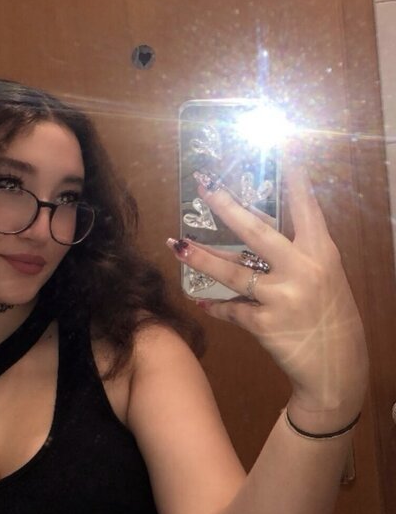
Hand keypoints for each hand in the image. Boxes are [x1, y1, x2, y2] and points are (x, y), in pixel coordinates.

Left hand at [168, 146, 368, 428]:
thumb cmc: (330, 317)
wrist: (337, 370)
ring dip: (201, 258)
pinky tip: (203, 302)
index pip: (307, 205)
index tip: (280, 143)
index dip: (294, 174)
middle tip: (205, 187)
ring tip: (176, 244)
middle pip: (257, 231)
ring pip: (232, 272)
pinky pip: (232, 309)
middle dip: (227, 207)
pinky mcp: (265, 324)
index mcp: (322, 253)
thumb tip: (257, 232)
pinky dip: (217, 306)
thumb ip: (298, 255)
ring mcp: (282, 297)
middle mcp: (303, 270)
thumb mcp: (324, 278)